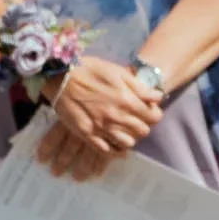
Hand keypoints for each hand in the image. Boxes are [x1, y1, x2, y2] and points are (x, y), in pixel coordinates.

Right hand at [45, 55, 163, 176]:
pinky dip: (112, 148)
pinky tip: (111, 141)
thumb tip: (158, 97)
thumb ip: (140, 88)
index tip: (148, 111)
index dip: (153, 114)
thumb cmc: (90, 69)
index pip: (154, 117)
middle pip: (143, 131)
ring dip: (128, 137)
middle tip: (135, 120)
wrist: (60, 75)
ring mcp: (101, 127)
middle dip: (142, 125)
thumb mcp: (119, 72)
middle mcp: (117, 117)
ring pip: (127, 143)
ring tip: (123, 130)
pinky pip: (105, 150)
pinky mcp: (86, 134)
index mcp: (128, 101)